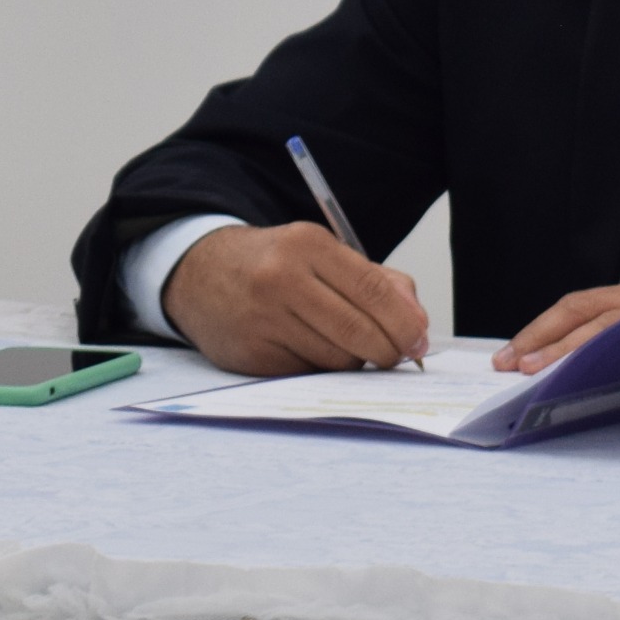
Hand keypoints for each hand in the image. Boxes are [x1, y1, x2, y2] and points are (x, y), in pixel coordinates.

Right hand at [164, 221, 430, 374]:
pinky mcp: (250, 354)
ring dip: (352, 361)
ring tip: (344, 346)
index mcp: (307, 244)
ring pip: (336, 359)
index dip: (404, 322)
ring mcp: (262, 319)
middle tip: (397, 356)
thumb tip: (418, 324)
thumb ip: (378, 282)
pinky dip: (320, 370)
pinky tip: (309, 351)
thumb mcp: (324, 254)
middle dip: (388, 351)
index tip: (420, 341)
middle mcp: (281, 279)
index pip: (372, 290)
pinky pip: (307, 374)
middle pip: (357, 330)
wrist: (199, 273)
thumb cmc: (275, 265)